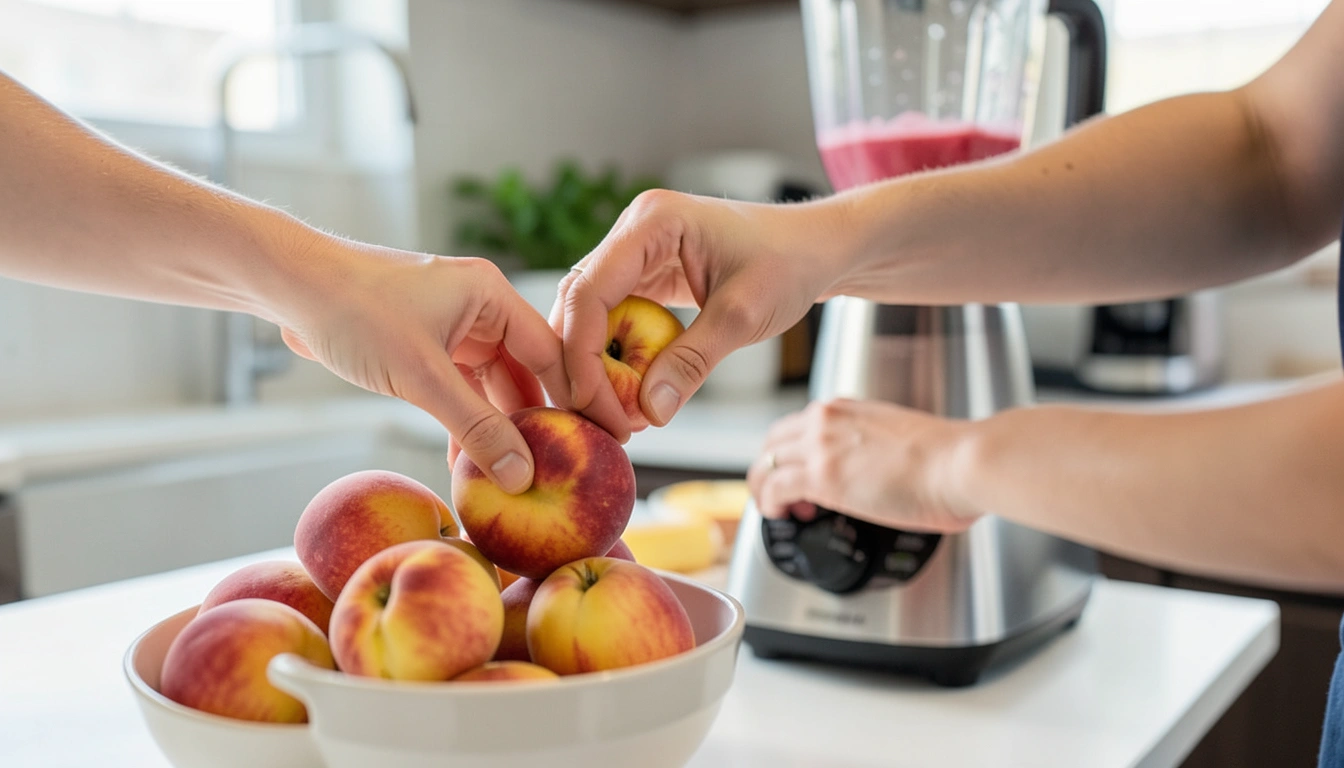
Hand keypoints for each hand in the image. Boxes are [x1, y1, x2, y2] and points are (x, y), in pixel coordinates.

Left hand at [276, 235, 566, 493]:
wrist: (289, 287)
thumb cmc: (354, 312)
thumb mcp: (421, 376)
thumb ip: (475, 426)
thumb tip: (521, 474)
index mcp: (492, 296)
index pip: (554, 352)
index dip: (578, 399)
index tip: (602, 440)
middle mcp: (480, 308)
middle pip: (527, 372)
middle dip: (537, 422)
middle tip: (562, 469)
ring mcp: (453, 327)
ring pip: (492, 386)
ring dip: (498, 428)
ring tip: (516, 476)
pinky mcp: (426, 346)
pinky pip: (461, 390)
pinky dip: (466, 422)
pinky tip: (471, 461)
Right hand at [551, 190, 851, 439]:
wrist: (816, 248)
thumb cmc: (789, 263)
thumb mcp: (743, 316)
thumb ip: (692, 362)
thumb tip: (648, 413)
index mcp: (652, 221)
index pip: (589, 290)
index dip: (581, 351)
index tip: (591, 402)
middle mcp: (634, 230)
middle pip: (577, 302)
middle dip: (579, 364)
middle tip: (596, 419)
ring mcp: (635, 251)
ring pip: (587, 314)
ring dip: (592, 364)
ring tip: (612, 414)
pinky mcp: (644, 275)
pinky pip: (611, 318)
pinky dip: (613, 357)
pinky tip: (626, 393)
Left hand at [746, 398, 979, 532]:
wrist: (959, 463)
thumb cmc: (948, 459)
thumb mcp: (903, 442)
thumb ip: (881, 452)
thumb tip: (886, 478)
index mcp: (849, 410)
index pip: (800, 425)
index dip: (793, 453)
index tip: (801, 473)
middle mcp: (828, 420)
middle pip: (773, 441)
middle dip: (771, 468)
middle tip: (780, 495)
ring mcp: (821, 446)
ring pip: (765, 463)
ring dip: (764, 489)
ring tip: (775, 509)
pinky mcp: (820, 477)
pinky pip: (773, 487)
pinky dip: (768, 504)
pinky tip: (778, 515)